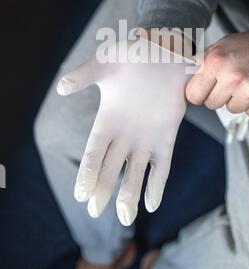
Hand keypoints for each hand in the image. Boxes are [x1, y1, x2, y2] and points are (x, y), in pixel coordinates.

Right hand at [57, 39, 190, 225]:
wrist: (163, 51)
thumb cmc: (132, 54)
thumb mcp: (105, 63)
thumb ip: (84, 75)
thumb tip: (62, 87)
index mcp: (107, 120)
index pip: (95, 153)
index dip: (88, 173)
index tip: (81, 194)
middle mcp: (125, 134)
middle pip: (112, 168)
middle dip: (104, 190)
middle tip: (97, 212)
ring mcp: (146, 137)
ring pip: (136, 172)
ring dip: (130, 193)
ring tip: (126, 217)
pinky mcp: (167, 136)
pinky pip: (162, 165)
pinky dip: (157, 183)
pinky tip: (152, 203)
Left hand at [186, 21, 248, 116]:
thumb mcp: (220, 46)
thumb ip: (201, 63)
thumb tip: (183, 79)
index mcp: (216, 62)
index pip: (193, 95)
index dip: (198, 92)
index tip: (205, 88)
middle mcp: (232, 77)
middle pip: (210, 105)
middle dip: (217, 96)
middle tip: (230, 81)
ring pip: (230, 110)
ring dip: (236, 100)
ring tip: (246, 82)